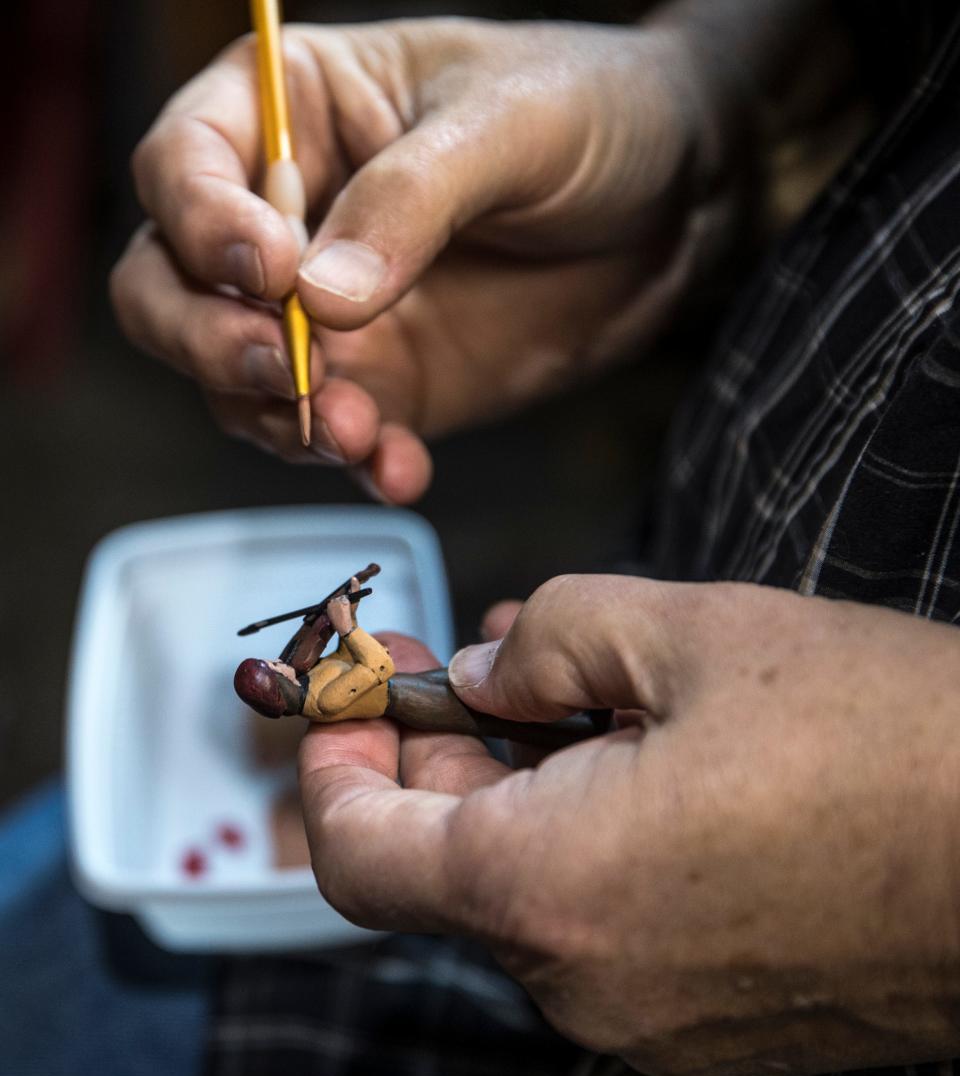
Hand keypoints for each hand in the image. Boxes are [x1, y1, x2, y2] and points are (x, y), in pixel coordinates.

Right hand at [111, 16, 747, 501]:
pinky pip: (336, 439)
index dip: (202, 226)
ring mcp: (333, 314)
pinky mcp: (390, 383)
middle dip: (209, 342)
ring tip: (359, 433)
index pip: (183, 169)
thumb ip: (409, 203)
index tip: (274, 271)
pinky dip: (357, 464)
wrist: (679, 207)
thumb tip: (320, 299)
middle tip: (287, 369)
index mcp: (294, 112)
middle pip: (170, 292)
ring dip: (283, 420)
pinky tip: (400, 469)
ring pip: (240, 382)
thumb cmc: (594, 116)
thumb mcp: (506, 127)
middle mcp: (291, 220)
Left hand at [298, 576, 959, 1075]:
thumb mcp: (689, 631)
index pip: (359, 856)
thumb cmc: (880, 738)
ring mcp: (650, 1020)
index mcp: (549, 890)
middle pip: (447, 868)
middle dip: (441, 756)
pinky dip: (585, 842)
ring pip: (529, 892)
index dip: (329, 770)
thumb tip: (483, 673)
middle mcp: (583, 985)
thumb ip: (549, 640)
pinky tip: (639, 764)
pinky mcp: (710, 1023)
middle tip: (471, 661)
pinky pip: (600, 926)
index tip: (346, 701)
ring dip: (522, 790)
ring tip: (572, 689)